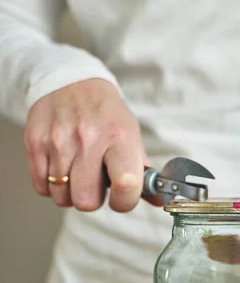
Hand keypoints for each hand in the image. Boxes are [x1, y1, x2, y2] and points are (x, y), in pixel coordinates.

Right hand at [24, 78, 160, 211]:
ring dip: (70, 192)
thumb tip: (160, 202)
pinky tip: (61, 168)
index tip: (122, 197)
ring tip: (77, 172)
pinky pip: (42, 187)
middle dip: (92, 199)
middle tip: (95, 183)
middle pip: (86, 201)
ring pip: (62, 197)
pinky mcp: (35, 143)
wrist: (71, 81)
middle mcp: (88, 139)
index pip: (126, 184)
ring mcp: (58, 141)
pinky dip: (51, 185)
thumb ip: (143, 173)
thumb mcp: (131, 136)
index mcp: (119, 138)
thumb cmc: (106, 115)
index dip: (124, 201)